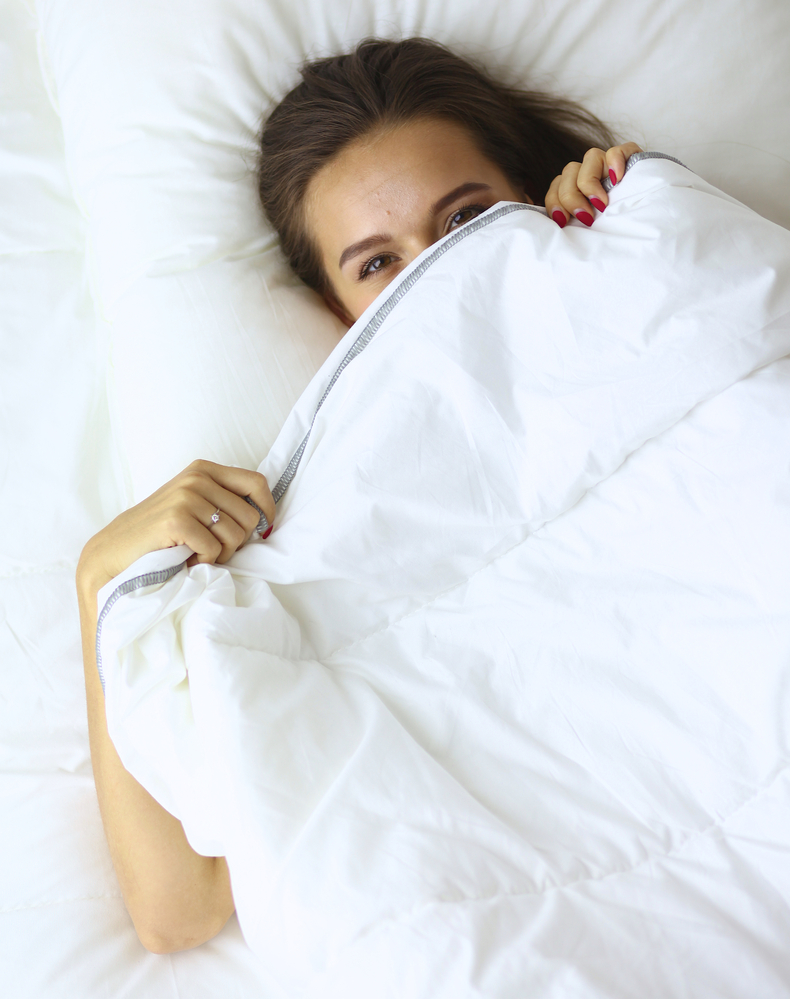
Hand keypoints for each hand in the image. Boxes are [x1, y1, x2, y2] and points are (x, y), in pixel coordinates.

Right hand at [77, 460, 274, 593]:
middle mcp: (196, 478)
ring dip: (221, 553)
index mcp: (204, 470)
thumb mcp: (194, 504)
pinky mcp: (177, 520)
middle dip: (238, 541)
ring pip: (235, 535)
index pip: (257, 482)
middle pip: (249, 515)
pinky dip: (204, 560)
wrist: (116, 549)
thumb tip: (265, 518)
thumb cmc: (162, 532)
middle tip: (215, 549)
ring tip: (198, 552)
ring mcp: (186, 497)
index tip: (263, 528)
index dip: (266, 509)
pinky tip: (187, 558)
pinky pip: (214, 548)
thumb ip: (224, 501)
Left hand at [545, 142, 643, 227]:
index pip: (556, 187)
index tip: (563, 222)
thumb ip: (570, 224)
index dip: (555, 203)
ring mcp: (609, 164)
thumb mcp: (588, 230)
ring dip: (590, 183)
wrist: (648, 226)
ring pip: (590, 157)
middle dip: (572, 197)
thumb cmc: (614, 230)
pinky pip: (617, 151)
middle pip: (569, 171)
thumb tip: (556, 227)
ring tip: (602, 204)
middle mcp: (590, 174)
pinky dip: (615, 162)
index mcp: (576, 190)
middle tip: (586, 217)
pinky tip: (618, 179)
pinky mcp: (630, 157)